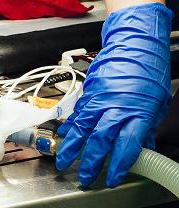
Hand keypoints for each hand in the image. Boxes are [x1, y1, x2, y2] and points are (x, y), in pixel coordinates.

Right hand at [56, 3, 172, 187]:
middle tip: (84, 178)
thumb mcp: (157, 101)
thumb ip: (147, 127)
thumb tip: (144, 146)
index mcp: (138, 112)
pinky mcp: (89, 92)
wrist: (133, 43)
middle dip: (91, 162)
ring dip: (72, 147)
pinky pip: (77, 113)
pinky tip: (65, 137)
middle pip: (101, 141)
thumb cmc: (149, 69)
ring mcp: (99, 100)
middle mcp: (116, 108)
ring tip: (64, 161)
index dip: (118, 166)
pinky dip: (71, 127)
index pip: (127, 146)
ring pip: (82, 128)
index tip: (111, 178)